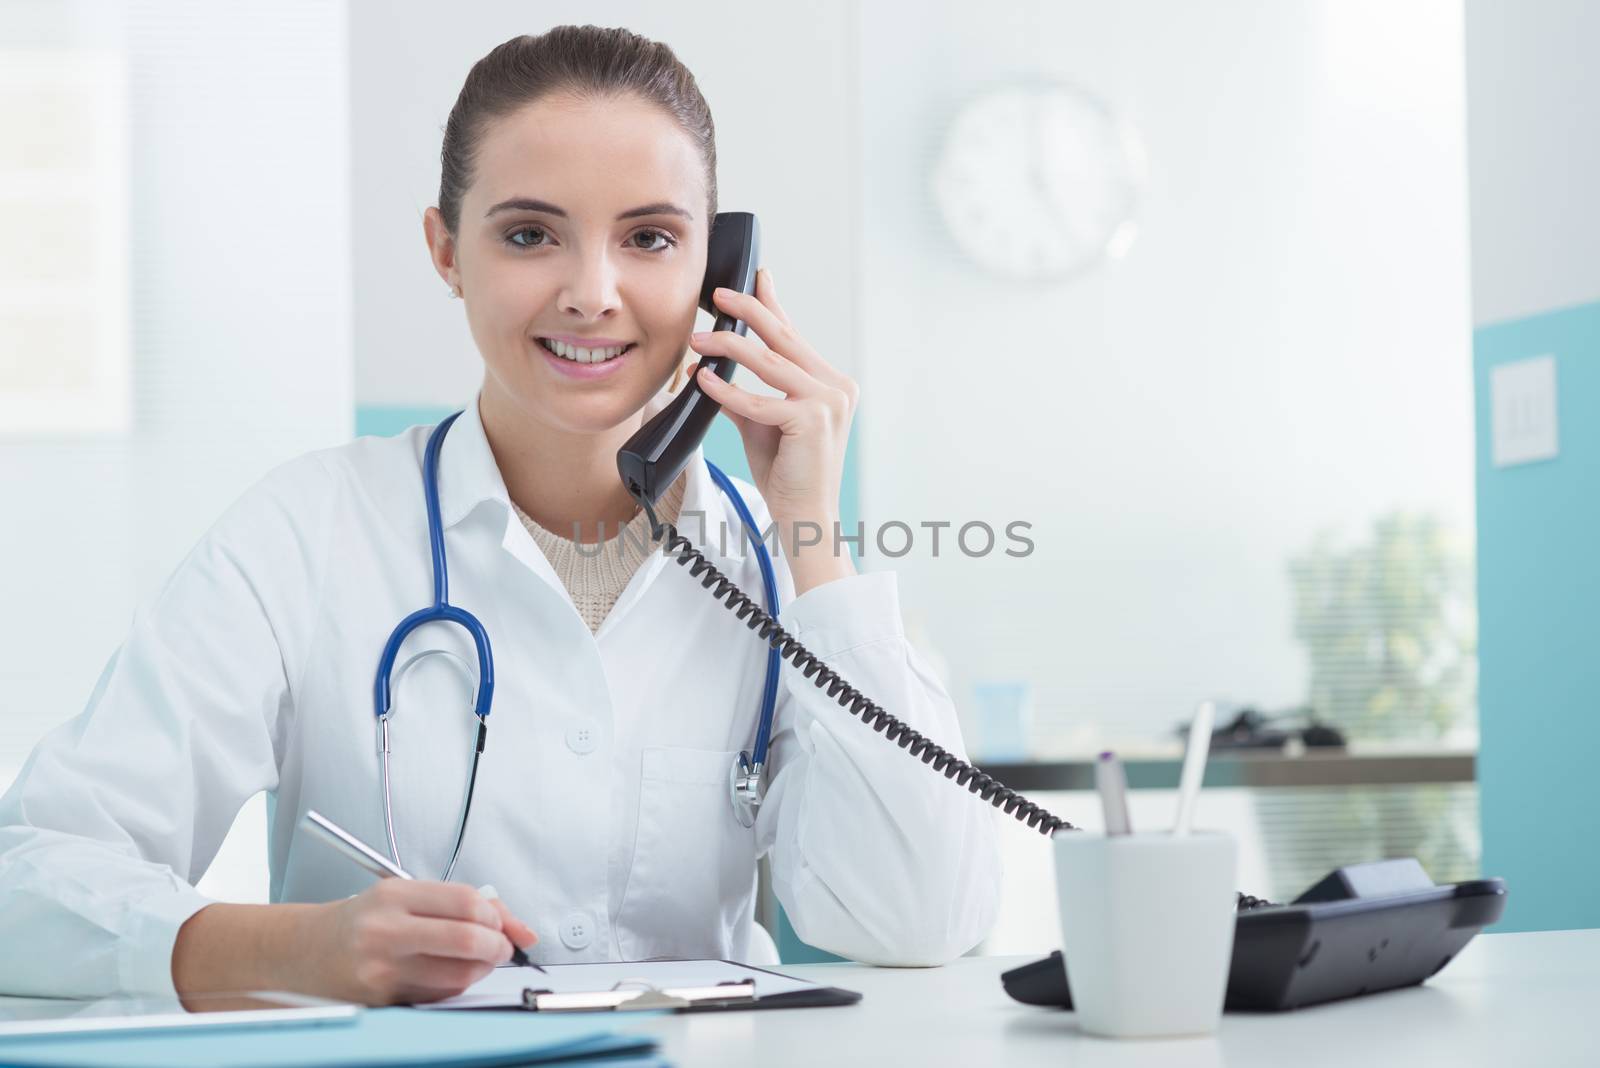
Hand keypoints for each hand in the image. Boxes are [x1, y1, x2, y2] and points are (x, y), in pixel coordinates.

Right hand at [310, 880, 536, 1004]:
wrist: (303, 951)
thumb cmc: (360, 921)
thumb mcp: (404, 897)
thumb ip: (461, 905)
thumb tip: (521, 929)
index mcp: (394, 896)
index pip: (466, 901)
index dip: (496, 915)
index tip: (500, 923)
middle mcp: (385, 930)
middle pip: (468, 939)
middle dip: (499, 945)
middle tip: (502, 946)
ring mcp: (382, 969)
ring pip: (460, 975)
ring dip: (482, 969)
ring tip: (478, 959)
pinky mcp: (382, 1000)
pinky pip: (439, 996)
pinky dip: (456, 985)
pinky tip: (448, 973)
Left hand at [687, 269, 859, 591]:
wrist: (805, 516)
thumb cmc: (788, 474)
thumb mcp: (762, 424)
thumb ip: (745, 395)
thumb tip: (713, 368)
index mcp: (831, 384)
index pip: (794, 337)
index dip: (773, 305)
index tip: (756, 278)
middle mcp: (836, 387)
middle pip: (785, 338)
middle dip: (749, 310)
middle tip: (718, 294)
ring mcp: (828, 402)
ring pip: (770, 361)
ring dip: (729, 345)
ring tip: (698, 337)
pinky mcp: (811, 421)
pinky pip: (759, 399)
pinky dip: (728, 388)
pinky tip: (704, 378)